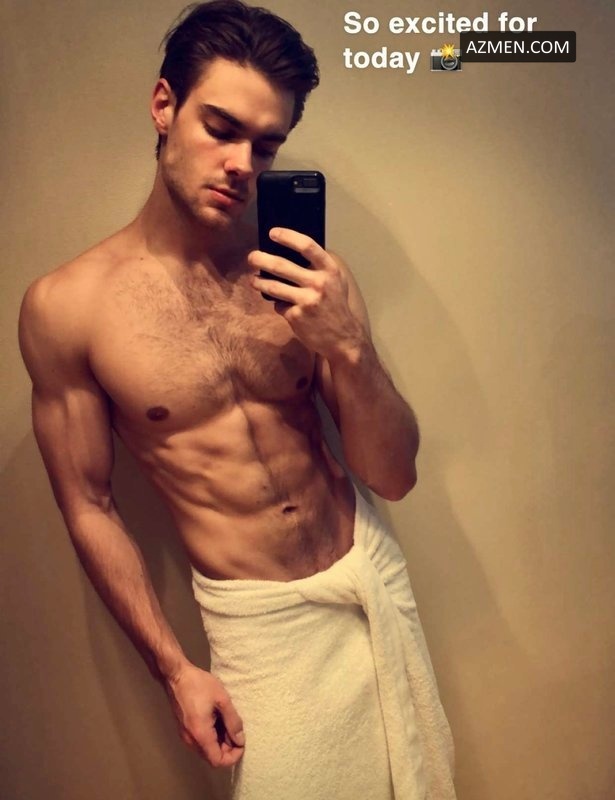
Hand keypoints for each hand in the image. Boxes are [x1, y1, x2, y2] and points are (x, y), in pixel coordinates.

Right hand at [164, 663, 244, 767]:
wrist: (176, 676)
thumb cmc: (199, 685)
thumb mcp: (222, 700)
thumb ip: (233, 721)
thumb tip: (240, 740)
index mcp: (201, 735)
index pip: (218, 761)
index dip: (233, 756)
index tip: (241, 742)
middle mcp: (191, 741)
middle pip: (212, 757)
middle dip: (227, 748)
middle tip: (236, 730)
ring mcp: (185, 736)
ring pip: (206, 750)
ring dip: (220, 742)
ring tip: (228, 723)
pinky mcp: (184, 730)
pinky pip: (200, 742)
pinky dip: (212, 737)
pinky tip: (217, 720)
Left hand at [248, 228, 364, 360]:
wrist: (343, 339)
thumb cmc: (336, 306)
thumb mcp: (336, 282)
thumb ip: (320, 268)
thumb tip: (291, 252)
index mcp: (330, 271)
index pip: (307, 246)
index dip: (288, 237)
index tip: (272, 233)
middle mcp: (319, 283)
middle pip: (282, 266)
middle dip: (261, 259)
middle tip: (252, 257)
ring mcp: (306, 301)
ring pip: (274, 287)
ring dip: (259, 282)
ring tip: (254, 280)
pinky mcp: (296, 316)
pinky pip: (279, 306)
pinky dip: (279, 306)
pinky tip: (284, 307)